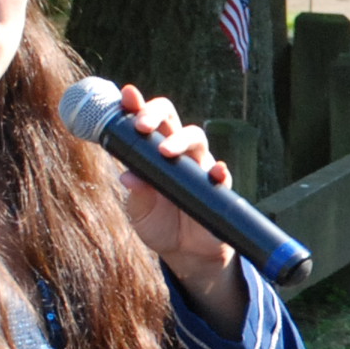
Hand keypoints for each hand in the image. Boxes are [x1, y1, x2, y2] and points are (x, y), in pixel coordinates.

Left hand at [112, 84, 237, 282]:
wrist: (185, 253)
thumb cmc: (159, 224)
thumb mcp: (139, 211)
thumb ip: (136, 193)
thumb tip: (127, 176)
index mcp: (152, 153)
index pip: (145, 122)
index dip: (136, 106)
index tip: (126, 95)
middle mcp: (176, 153)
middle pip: (171, 119)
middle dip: (155, 114)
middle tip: (140, 125)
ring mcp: (198, 167)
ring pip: (196, 138)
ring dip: (181, 139)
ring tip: (165, 151)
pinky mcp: (217, 187)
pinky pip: (222, 175)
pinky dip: (219, 171)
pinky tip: (215, 172)